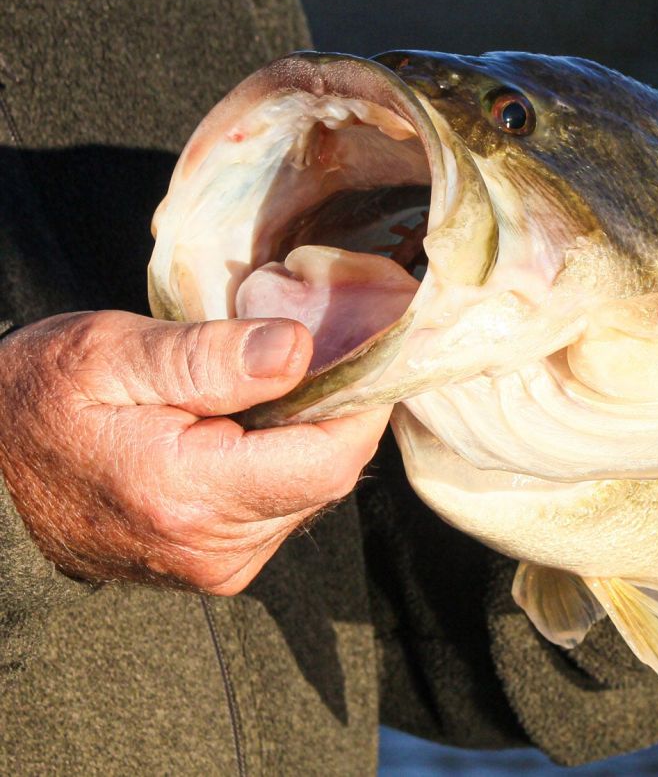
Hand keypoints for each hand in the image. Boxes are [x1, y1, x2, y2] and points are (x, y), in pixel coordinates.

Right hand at [0, 311, 389, 593]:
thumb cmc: (35, 402)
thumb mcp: (108, 354)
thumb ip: (209, 356)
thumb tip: (300, 349)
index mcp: (190, 496)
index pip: (330, 460)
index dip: (361, 402)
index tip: (366, 348)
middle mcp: (215, 548)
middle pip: (327, 475)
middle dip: (333, 410)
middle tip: (315, 348)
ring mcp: (218, 566)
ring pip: (309, 491)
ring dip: (305, 436)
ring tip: (265, 385)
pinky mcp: (216, 566)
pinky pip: (280, 506)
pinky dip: (279, 461)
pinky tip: (244, 426)